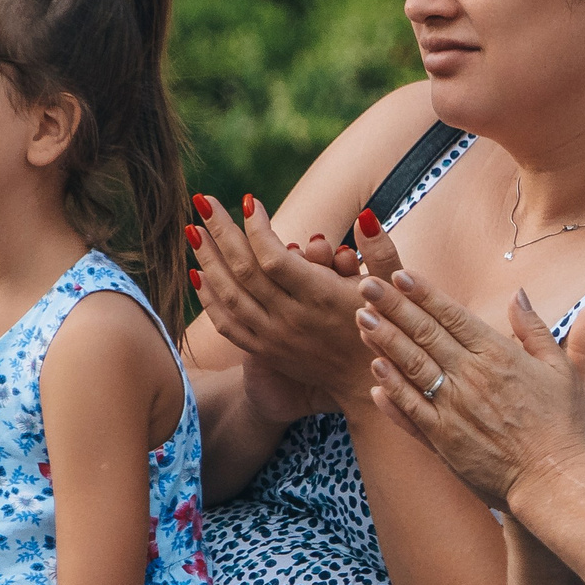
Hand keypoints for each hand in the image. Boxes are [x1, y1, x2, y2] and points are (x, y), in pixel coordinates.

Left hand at [190, 193, 382, 418]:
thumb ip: (381, 251)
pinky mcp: (266, 351)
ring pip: (229, 296)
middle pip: (244, 271)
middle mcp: (293, 318)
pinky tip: (197, 273)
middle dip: (220, 232)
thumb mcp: (391, 289)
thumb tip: (366, 216)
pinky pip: (227, 325)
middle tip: (204, 202)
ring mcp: (275, 338)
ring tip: (192, 230)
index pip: (274, 258)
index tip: (249, 201)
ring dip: (207, 260)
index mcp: (322, 298)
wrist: (368, 383)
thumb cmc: (385, 328)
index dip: (257, 227)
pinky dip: (208, 299)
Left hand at [353, 271, 584, 510]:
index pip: (454, 316)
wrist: (555, 484)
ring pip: (411, 367)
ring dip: (384, 341)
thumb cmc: (567, 430)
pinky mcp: (443, 441)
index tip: (401, 274)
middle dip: (393, 306)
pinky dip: (391, 389)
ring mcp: (453, 410)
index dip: (425, 293)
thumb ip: (539, 331)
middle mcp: (471, 378)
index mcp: (500, 357)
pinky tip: (375, 371)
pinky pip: (410, 410)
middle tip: (366, 284)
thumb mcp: (567, 372)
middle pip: (425, 334)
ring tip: (361, 317)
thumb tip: (520, 294)